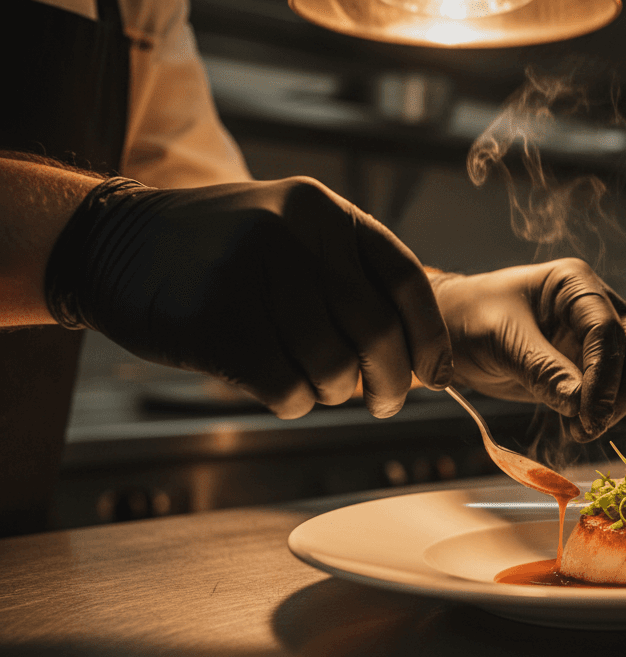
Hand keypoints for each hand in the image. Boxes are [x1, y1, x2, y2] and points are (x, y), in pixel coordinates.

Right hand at [44, 176, 451, 418]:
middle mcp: (293, 234)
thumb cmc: (224, 253)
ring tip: (317, 386)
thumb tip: (419, 353)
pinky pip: (286, 388)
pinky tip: (282, 390)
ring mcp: (252, 275)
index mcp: (323, 209)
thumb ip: (350, 276)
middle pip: (376, 332)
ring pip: (333, 367)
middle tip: (385, 403)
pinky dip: (295, 402)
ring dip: (334, 393)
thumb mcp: (292, 233)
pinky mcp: (216, 322)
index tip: (435, 375)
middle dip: (390, 382)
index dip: (429, 337)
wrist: (115, 244)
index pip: (405, 280)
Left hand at [430, 258, 625, 441]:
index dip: (605, 375)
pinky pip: (618, 385)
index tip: (590, 415)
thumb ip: (542, 370)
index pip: (607, 328)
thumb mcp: (501, 342)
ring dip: (619, 402)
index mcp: (574, 283)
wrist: (451, 331)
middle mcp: (594, 303)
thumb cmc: (469, 320)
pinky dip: (608, 407)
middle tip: (593, 425)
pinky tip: (580, 424)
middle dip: (622, 389)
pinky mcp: (589, 361)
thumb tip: (581, 406)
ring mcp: (596, 333)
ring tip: (582, 429)